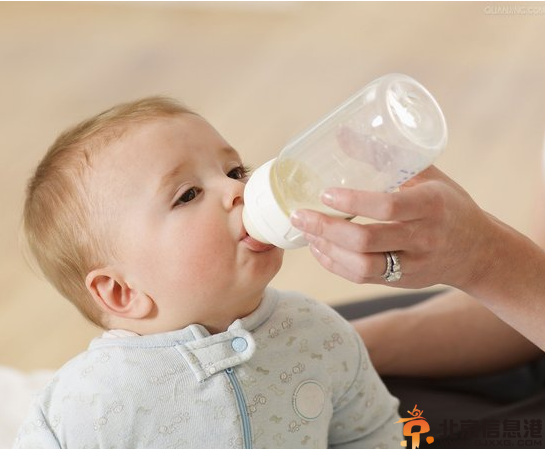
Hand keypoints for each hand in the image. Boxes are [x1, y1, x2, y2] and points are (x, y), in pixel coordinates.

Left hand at [290, 166, 496, 289]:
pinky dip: (336, 265)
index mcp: (431, 205)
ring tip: (306, 232)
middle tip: (300, 216)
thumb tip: (341, 134)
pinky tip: (320, 249)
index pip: (388, 207)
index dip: (353, 202)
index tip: (325, 194)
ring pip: (362, 266)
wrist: (478, 251)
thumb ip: (385, 157)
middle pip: (366, 241)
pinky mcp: (402, 281)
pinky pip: (363, 278)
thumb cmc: (449, 205)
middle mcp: (422, 238)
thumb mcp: (427, 175)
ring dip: (327, 250)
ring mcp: (412, 264)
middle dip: (326, 229)